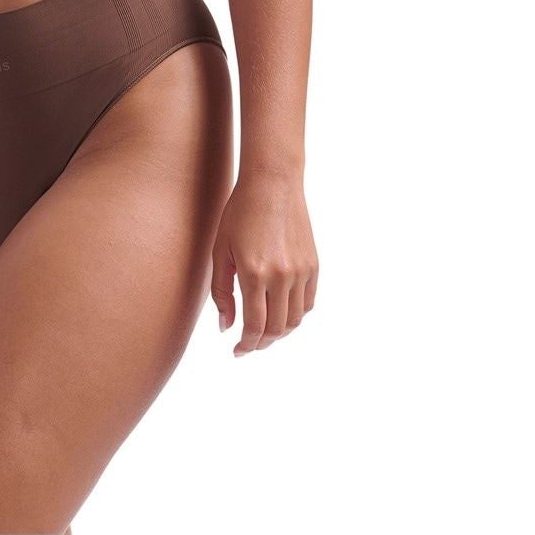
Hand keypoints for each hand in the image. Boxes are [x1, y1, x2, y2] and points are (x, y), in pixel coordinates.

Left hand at [211, 170, 317, 355]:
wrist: (273, 183)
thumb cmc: (239, 213)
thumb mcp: (221, 250)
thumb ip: (221, 291)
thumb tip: (226, 327)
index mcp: (254, 272)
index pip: (254, 326)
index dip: (246, 345)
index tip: (237, 351)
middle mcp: (281, 275)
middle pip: (276, 329)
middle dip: (261, 343)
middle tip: (248, 344)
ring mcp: (301, 271)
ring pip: (294, 320)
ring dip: (279, 333)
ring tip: (264, 331)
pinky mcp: (313, 265)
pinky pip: (307, 303)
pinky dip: (295, 315)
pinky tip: (280, 312)